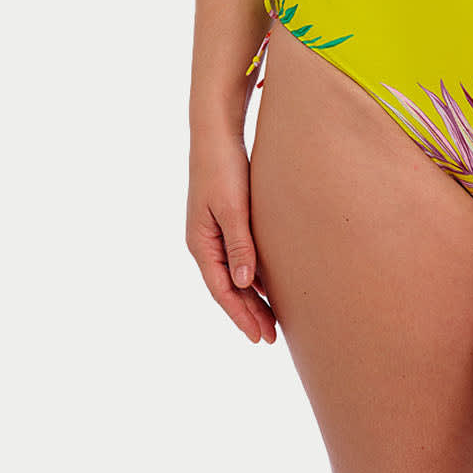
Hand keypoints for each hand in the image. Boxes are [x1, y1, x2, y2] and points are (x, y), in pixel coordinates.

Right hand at [186, 131, 277, 344]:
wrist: (216, 134)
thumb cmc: (223, 168)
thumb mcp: (233, 208)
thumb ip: (239, 244)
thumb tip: (245, 284)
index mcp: (201, 243)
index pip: (222, 290)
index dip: (240, 315)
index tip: (259, 337)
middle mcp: (203, 243)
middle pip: (227, 288)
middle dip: (248, 314)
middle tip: (271, 338)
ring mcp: (212, 233)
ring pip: (233, 275)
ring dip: (251, 298)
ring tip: (272, 320)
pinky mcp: (224, 221)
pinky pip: (238, 258)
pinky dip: (252, 276)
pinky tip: (268, 285)